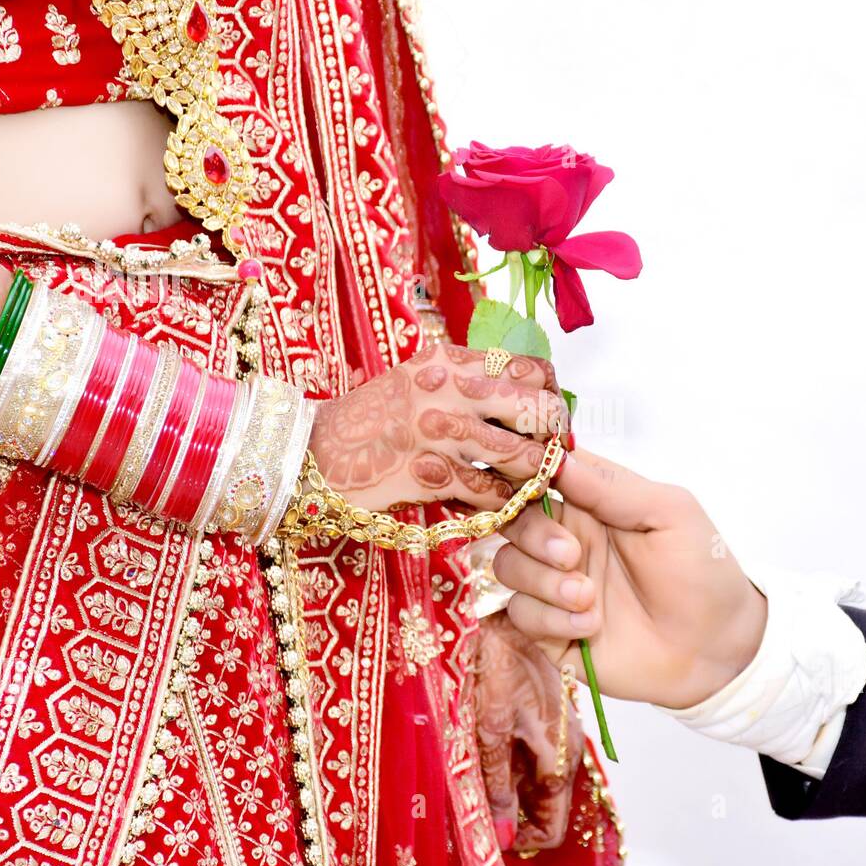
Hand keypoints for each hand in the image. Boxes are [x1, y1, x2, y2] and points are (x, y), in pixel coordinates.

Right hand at [308, 343, 567, 511]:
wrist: (311, 454)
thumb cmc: (371, 423)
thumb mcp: (419, 382)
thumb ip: (467, 383)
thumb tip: (525, 398)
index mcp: (450, 361)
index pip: (532, 369)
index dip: (553, 397)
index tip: (550, 421)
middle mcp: (448, 389)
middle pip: (537, 408)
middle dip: (554, 438)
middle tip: (551, 457)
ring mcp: (437, 432)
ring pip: (520, 454)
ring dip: (532, 476)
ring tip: (529, 485)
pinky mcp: (427, 475)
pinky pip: (489, 492)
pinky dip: (501, 503)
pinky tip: (497, 504)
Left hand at [474, 611, 582, 851]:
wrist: (501, 616)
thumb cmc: (494, 663)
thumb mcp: (489, 727)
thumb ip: (496, 784)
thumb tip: (501, 835)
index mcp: (560, 754)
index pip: (551, 827)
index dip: (517, 839)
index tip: (484, 834)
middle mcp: (568, 747)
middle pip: (544, 808)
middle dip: (510, 816)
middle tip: (471, 808)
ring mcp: (559, 732)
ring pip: (536, 785)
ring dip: (507, 792)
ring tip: (471, 781)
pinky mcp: (547, 717)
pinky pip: (532, 760)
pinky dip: (509, 768)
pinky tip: (482, 756)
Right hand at [494, 449, 767, 709]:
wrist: (718, 648)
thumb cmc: (704, 571)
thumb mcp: (669, 512)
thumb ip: (610, 487)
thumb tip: (555, 457)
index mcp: (591, 505)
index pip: (537, 477)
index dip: (523, 479)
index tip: (528, 486)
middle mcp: (567, 540)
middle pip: (512, 521)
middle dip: (533, 536)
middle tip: (572, 555)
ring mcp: (556, 586)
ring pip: (508, 567)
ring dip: (543, 582)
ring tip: (588, 597)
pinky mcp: (552, 630)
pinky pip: (520, 614)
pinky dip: (551, 619)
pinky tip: (591, 626)